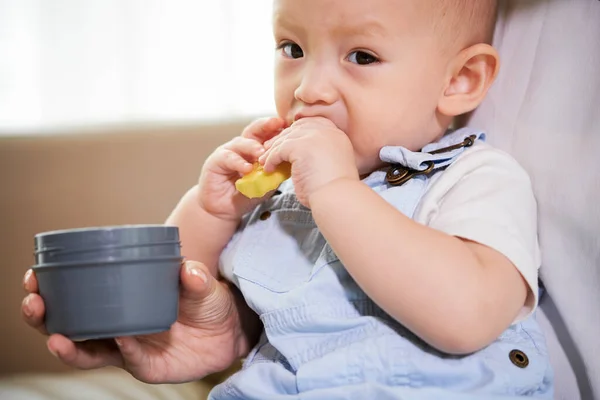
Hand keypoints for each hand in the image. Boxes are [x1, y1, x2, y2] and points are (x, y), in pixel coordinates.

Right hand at [22, 261, 255, 383]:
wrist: (228, 330)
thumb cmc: (206, 299)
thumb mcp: (201, 283)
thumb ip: (194, 277)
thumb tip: (188, 269)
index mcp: (120, 297)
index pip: (77, 293)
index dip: (51, 287)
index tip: (34, 276)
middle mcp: (117, 324)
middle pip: (69, 325)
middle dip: (46, 317)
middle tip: (35, 304)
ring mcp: (129, 346)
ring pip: (89, 351)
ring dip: (69, 345)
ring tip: (58, 337)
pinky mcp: (147, 365)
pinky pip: (130, 360)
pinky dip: (123, 350)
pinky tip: (119, 339)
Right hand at [198, 117, 286, 220]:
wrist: (223, 210)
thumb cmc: (245, 194)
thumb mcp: (265, 183)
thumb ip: (275, 173)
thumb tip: (291, 165)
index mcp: (254, 149)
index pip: (266, 134)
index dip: (277, 128)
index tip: (290, 125)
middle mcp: (241, 147)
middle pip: (253, 130)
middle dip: (266, 126)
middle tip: (277, 124)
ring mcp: (227, 152)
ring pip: (240, 143)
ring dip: (252, 147)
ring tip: (262, 153)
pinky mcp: (215, 162)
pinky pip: (228, 158)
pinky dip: (238, 162)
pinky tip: (247, 169)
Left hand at [260, 117, 358, 206]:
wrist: (337, 197)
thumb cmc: (334, 190)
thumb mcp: (331, 164)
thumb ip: (320, 153)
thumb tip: (301, 155)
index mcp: (336, 135)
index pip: (313, 123)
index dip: (298, 130)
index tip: (287, 141)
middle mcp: (326, 132)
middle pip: (297, 128)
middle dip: (282, 138)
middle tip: (269, 148)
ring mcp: (314, 137)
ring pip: (286, 139)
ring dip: (273, 150)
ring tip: (264, 160)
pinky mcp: (300, 146)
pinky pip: (279, 150)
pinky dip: (271, 159)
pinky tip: (269, 168)